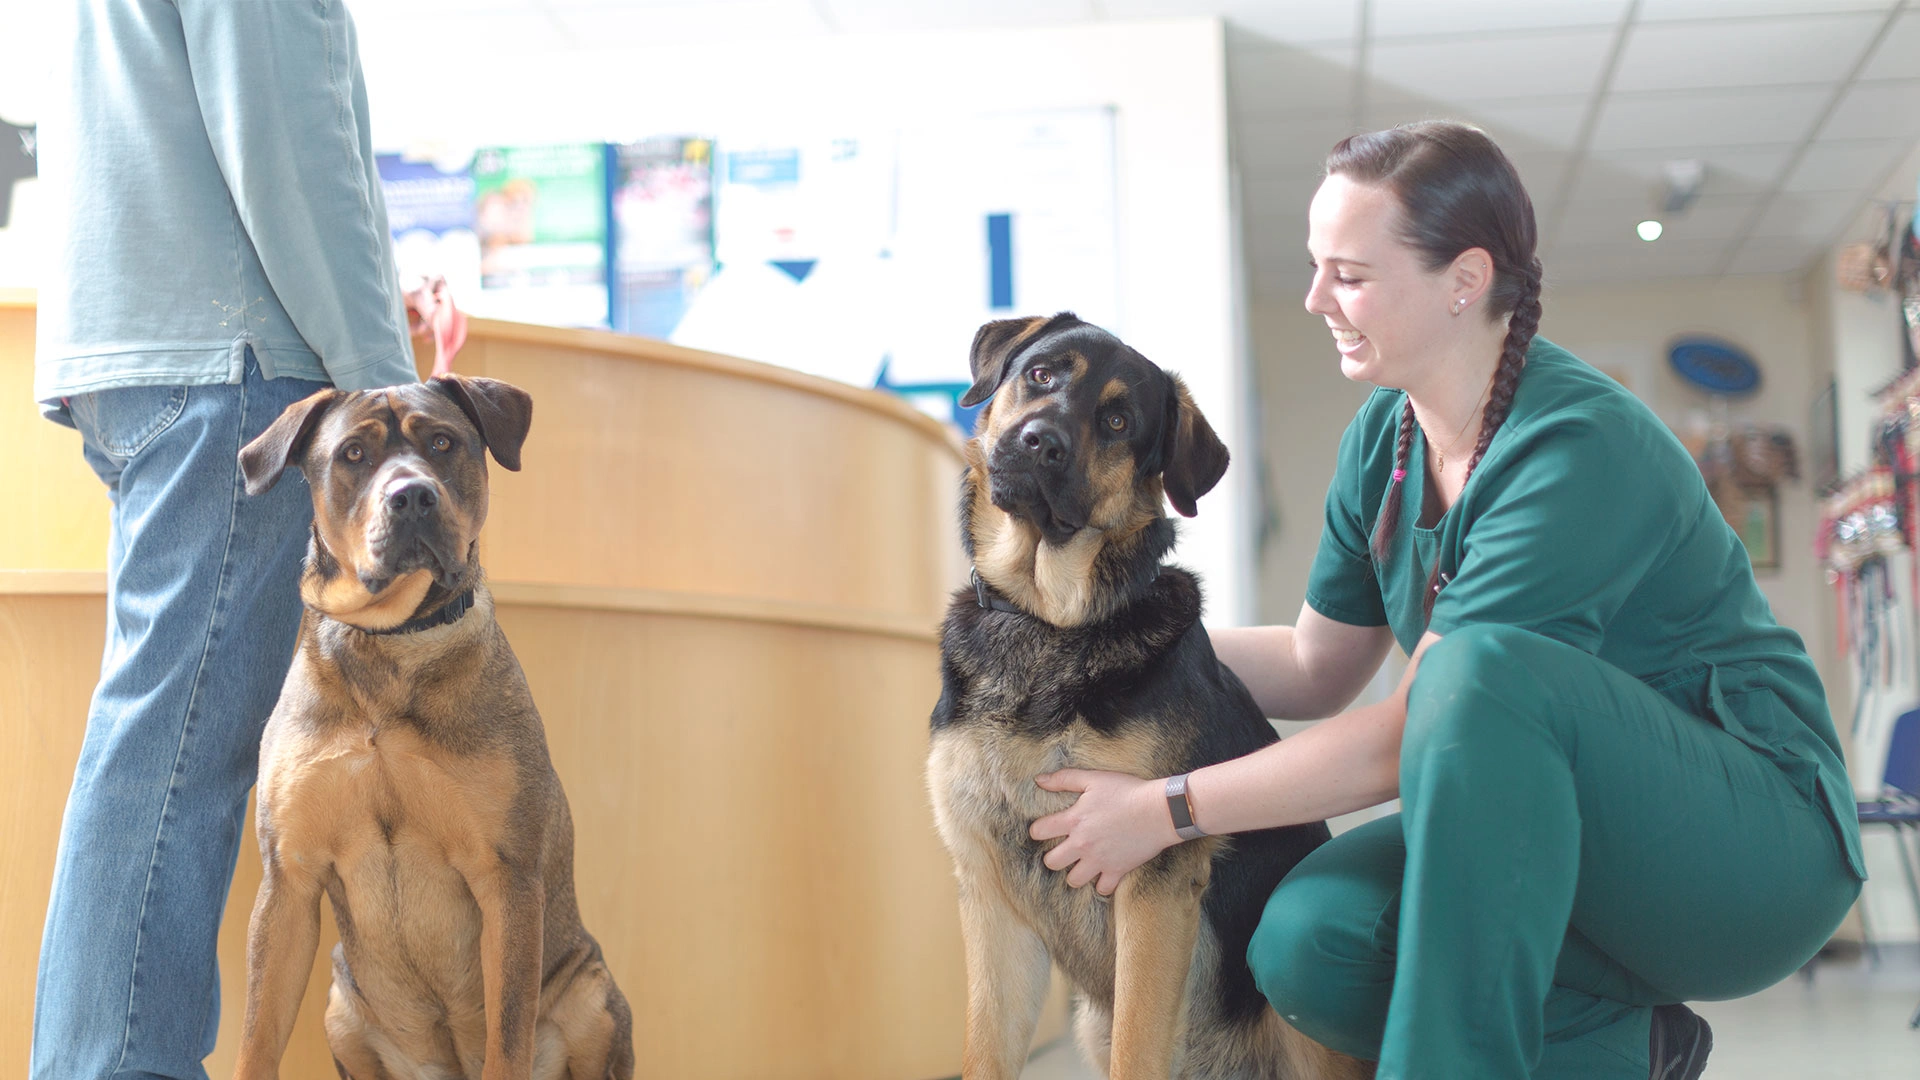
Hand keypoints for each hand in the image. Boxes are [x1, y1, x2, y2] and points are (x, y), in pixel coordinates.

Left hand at [1029, 769, 1179, 895]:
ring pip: (1073, 880)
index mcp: (1074, 820)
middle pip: (1051, 862)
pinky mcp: (1117, 870)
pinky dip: (1102, 884)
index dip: (1038, 830)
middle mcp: (1082, 843)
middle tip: (1063, 851)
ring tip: (1082, 864)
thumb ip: (1064, 779)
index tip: (1045, 830)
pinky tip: (1104, 874)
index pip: (1039, 831)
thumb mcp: (1094, 778)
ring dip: (1075, 873)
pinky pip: (1102, 889)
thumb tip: (1039, 780)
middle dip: (1053, 857)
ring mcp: (1099, 860)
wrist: (1159, 810)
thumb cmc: (1127, 791)